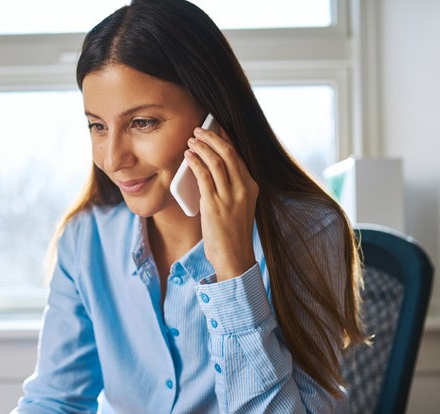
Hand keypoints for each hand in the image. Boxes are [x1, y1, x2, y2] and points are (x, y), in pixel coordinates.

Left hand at [184, 126, 258, 280]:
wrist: (234, 257)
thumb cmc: (233, 234)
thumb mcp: (239, 207)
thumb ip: (231, 189)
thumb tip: (212, 171)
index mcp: (251, 187)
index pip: (238, 156)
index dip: (225, 139)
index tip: (215, 128)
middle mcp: (243, 188)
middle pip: (228, 153)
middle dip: (212, 137)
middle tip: (198, 130)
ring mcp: (229, 196)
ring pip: (216, 161)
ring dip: (201, 147)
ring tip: (191, 140)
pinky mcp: (214, 204)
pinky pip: (204, 176)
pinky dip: (195, 163)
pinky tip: (189, 157)